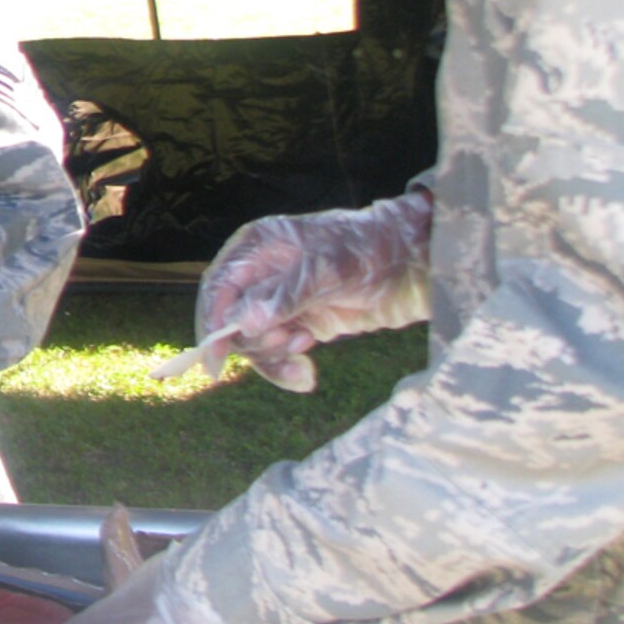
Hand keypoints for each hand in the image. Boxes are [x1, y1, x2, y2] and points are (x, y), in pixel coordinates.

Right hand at [195, 190, 432, 391]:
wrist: (412, 264)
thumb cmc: (369, 250)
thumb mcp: (329, 268)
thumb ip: (286, 295)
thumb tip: (245, 322)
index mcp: (256, 248)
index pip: (218, 286)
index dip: (212, 320)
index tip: (216, 357)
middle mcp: (259, 275)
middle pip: (230, 318)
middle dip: (254, 339)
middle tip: (291, 342)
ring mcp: (277, 302)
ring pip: (252, 340)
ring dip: (273, 354)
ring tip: (305, 351)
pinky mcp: (297, 325)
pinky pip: (276, 353)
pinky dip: (285, 368)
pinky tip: (306, 374)